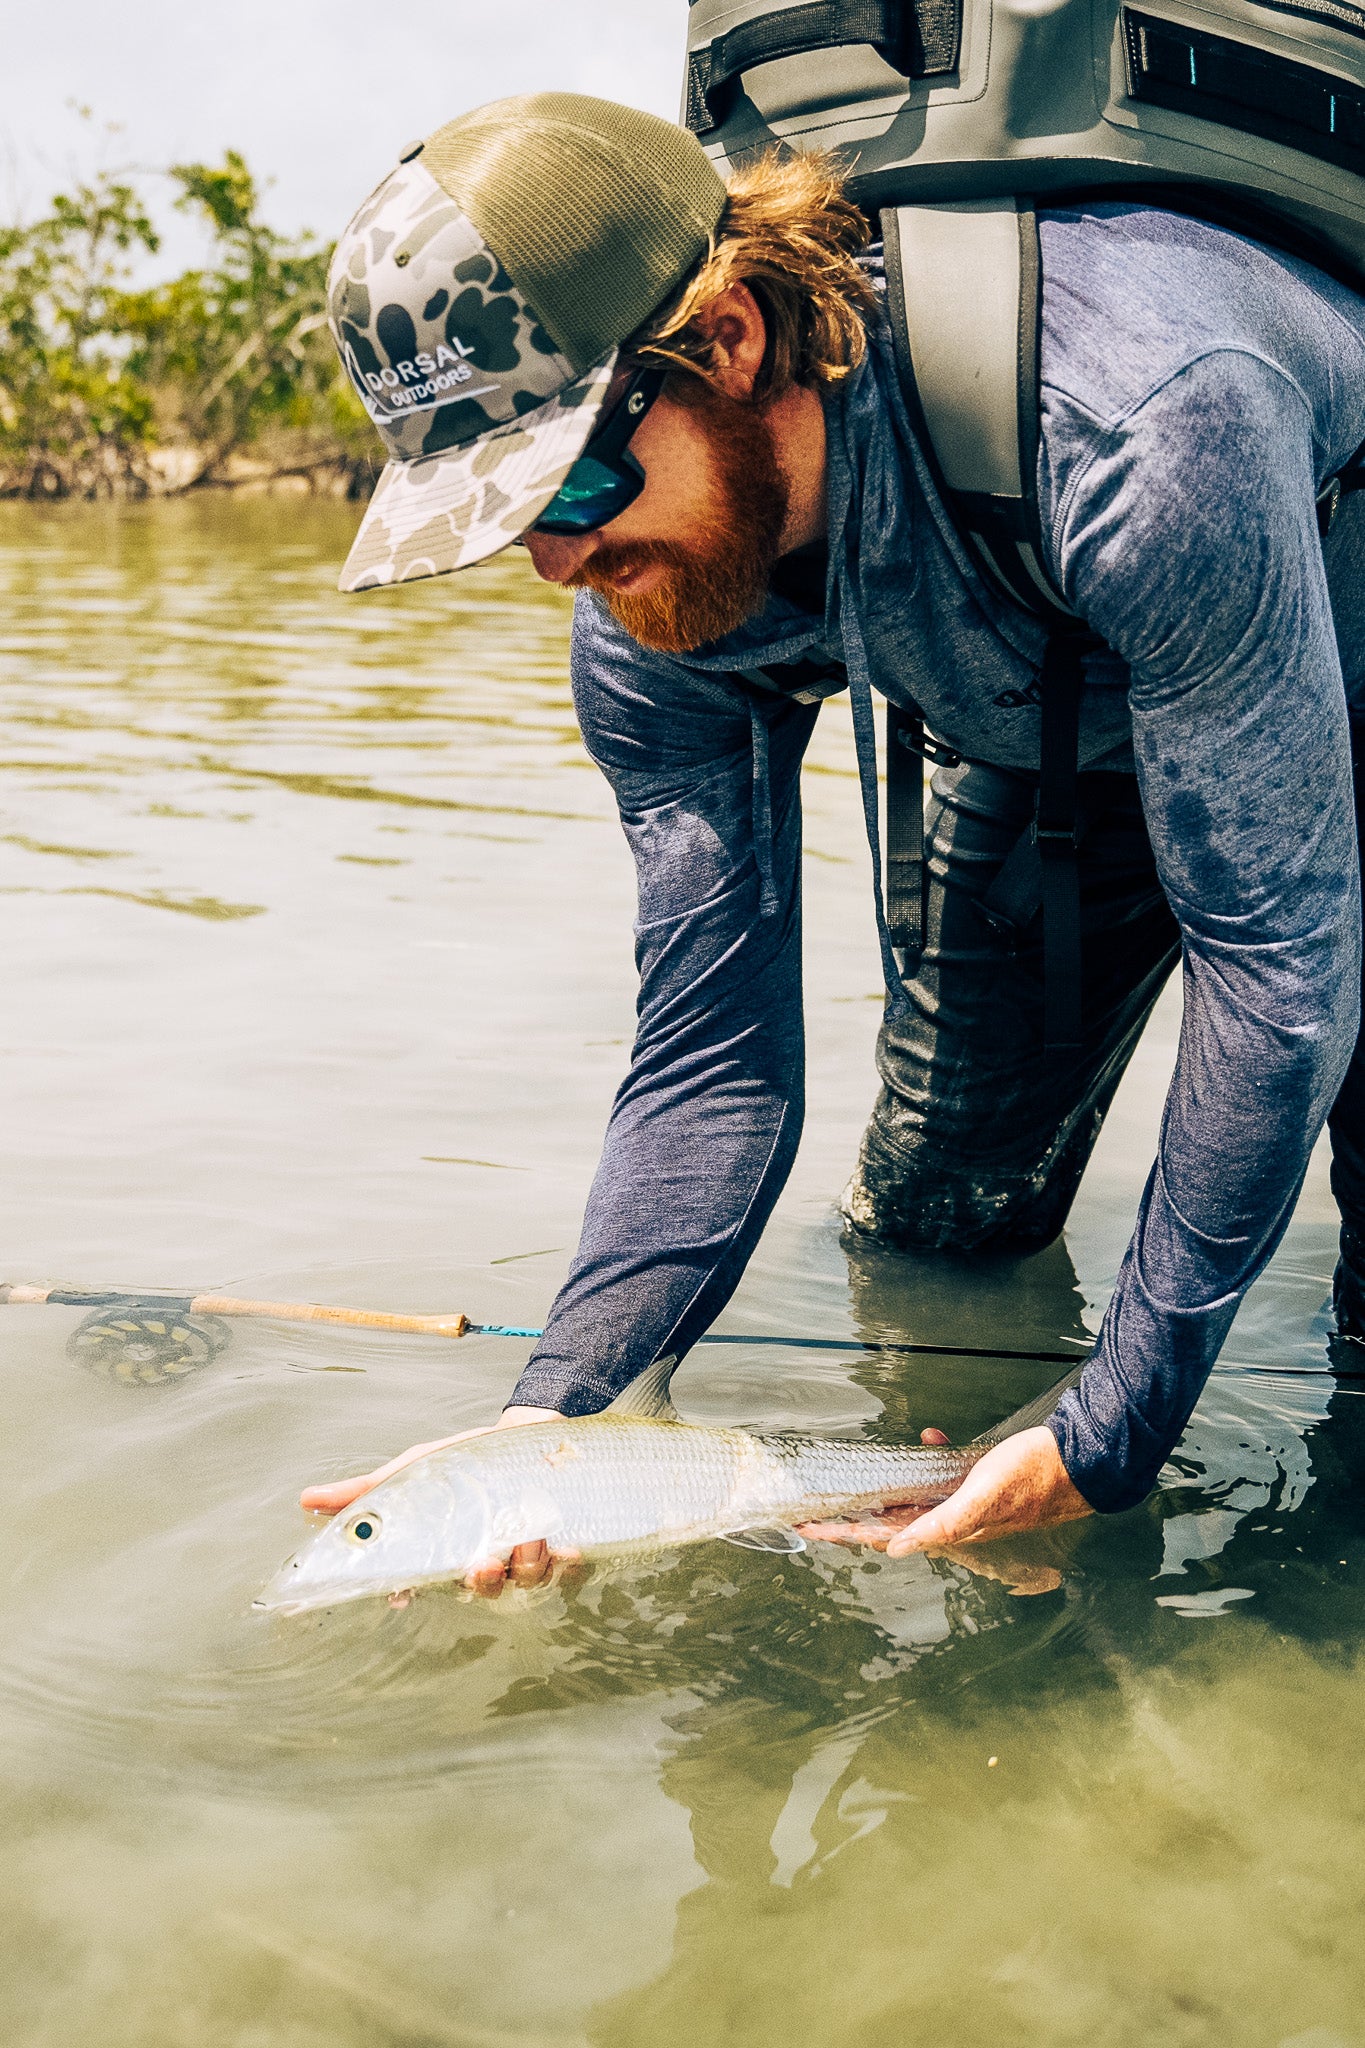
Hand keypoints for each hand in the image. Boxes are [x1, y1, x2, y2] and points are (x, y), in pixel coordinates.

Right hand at [300, 1406, 580, 1594]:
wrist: (530, 1431)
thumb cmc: (469, 1459)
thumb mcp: (416, 1467)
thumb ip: (368, 1488)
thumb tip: (307, 1500)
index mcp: (451, 1552)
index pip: (428, 1585)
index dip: (415, 1593)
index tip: (404, 1593)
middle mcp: (489, 1562)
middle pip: (483, 1590)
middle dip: (483, 1582)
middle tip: (482, 1564)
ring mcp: (529, 1557)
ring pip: (526, 1580)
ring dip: (527, 1565)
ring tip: (531, 1538)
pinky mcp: (566, 1545)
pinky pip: (569, 1571)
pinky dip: (569, 1565)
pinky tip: (569, 1547)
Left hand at [798, 1425, 1090, 1562]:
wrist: (1083, 1461)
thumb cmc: (1035, 1477)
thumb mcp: (984, 1498)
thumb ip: (942, 1525)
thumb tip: (897, 1548)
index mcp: (949, 1527)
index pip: (883, 1534)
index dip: (844, 1532)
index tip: (807, 1529)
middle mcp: (954, 1518)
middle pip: (890, 1520)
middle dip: (852, 1516)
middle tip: (814, 1511)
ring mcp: (967, 1500)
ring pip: (915, 1499)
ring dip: (888, 1490)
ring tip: (859, 1486)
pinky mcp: (981, 1480)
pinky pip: (945, 1474)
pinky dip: (933, 1457)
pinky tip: (933, 1436)